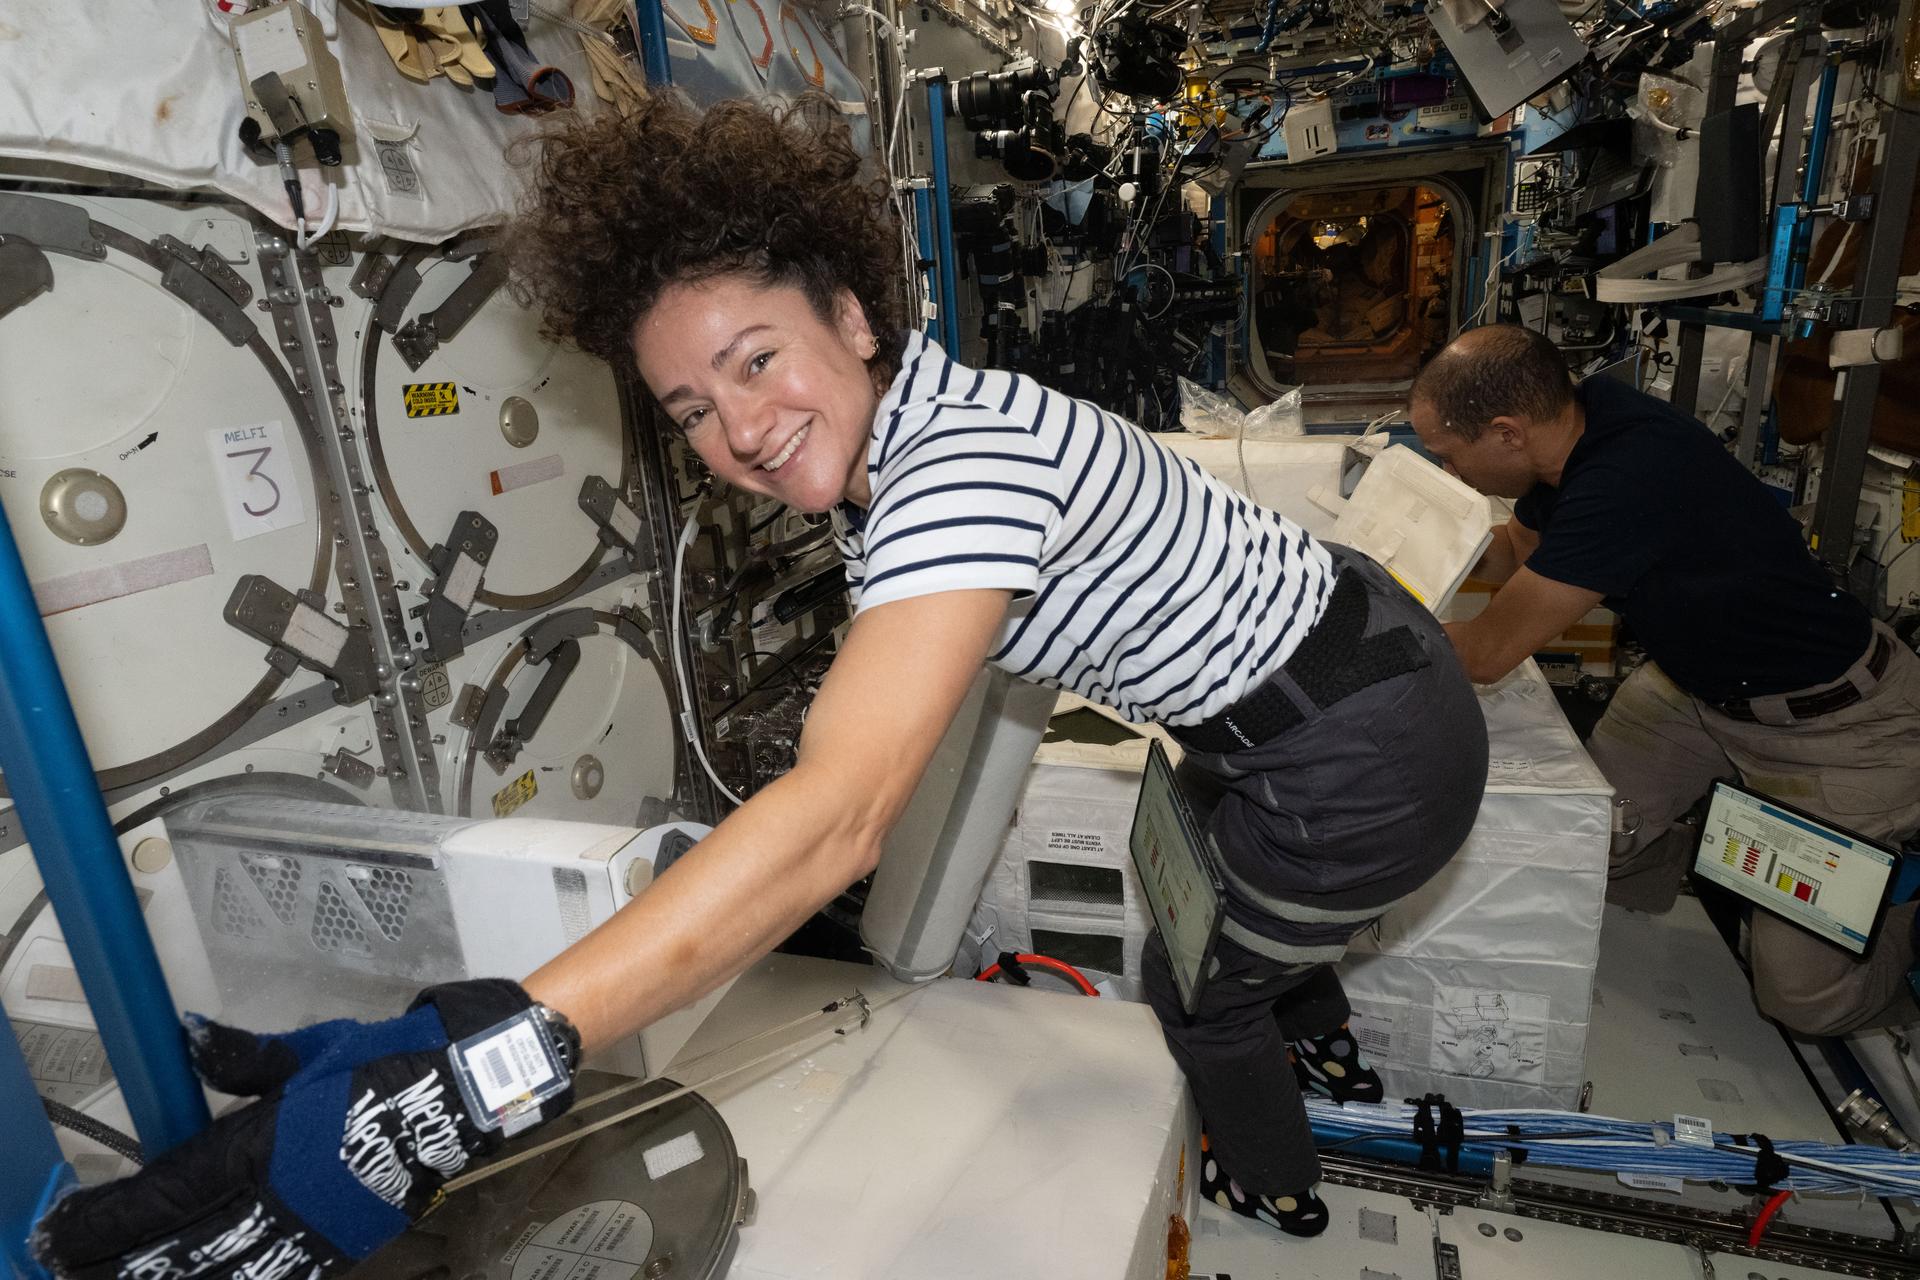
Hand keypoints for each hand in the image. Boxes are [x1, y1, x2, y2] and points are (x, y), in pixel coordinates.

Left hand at [32, 979, 576, 1279]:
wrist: (459, 1098)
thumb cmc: (381, 1063)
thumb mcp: (309, 1051)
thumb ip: (241, 1058)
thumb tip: (186, 1034)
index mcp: (265, 1143)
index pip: (166, 1192)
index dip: (107, 1219)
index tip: (61, 1231)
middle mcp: (279, 1198)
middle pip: (179, 1248)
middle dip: (119, 1263)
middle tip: (68, 1267)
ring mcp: (308, 1232)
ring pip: (219, 1275)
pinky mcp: (336, 1250)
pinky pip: (270, 1279)